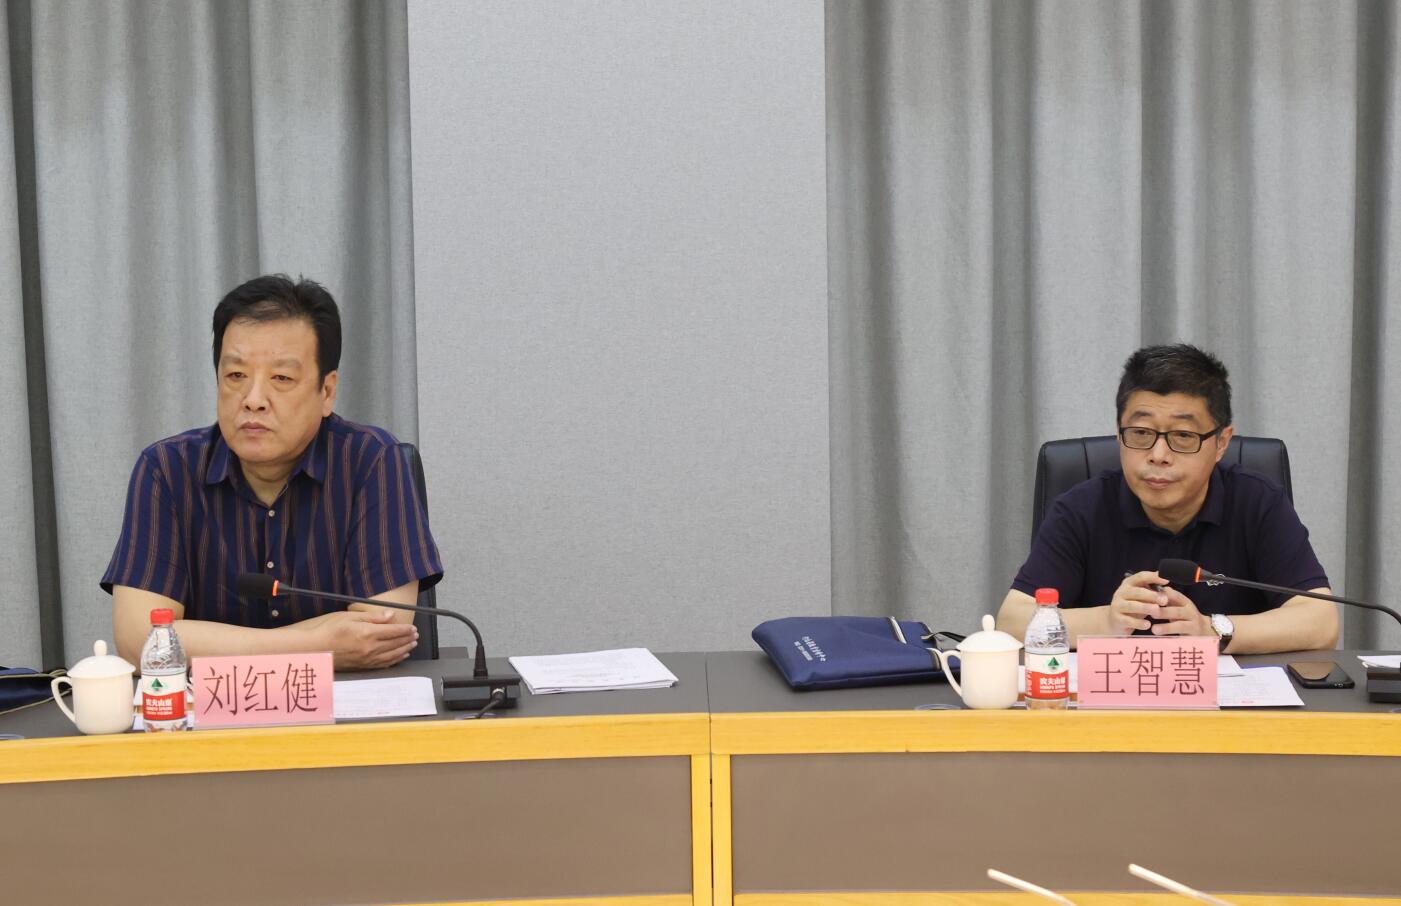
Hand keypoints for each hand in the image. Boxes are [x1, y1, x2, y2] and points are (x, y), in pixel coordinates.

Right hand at [300, 609, 418, 669]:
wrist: (312, 649)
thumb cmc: (327, 630)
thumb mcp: (349, 616)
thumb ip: (372, 617)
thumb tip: (390, 615)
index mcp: (368, 633)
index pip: (394, 631)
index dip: (406, 629)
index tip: (413, 627)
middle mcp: (370, 648)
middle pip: (395, 643)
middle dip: (408, 639)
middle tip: (416, 635)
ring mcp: (366, 659)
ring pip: (392, 655)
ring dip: (404, 650)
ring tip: (412, 645)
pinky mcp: (361, 666)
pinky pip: (383, 664)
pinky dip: (394, 660)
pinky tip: (399, 657)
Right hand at [1106, 571, 1166, 634]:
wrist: (1115, 620)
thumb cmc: (1134, 606)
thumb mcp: (1142, 597)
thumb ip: (1152, 592)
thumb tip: (1168, 590)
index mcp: (1129, 583)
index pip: (1141, 577)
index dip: (1154, 577)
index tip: (1166, 580)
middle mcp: (1121, 592)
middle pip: (1137, 592)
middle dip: (1151, 595)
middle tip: (1164, 600)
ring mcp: (1117, 605)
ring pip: (1132, 605)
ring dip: (1145, 607)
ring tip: (1157, 611)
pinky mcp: (1116, 618)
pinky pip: (1128, 620)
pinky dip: (1138, 623)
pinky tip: (1147, 625)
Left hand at [1152, 586, 1211, 636]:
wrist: (1205, 630)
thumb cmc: (1185, 616)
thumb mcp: (1179, 606)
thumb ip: (1167, 599)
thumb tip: (1153, 588)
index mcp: (1186, 603)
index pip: (1177, 597)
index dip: (1166, 596)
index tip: (1154, 595)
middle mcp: (1190, 613)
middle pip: (1178, 612)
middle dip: (1165, 612)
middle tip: (1152, 613)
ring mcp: (1193, 626)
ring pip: (1180, 626)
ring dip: (1167, 628)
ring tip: (1154, 629)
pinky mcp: (1193, 638)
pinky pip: (1183, 639)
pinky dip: (1173, 640)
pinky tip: (1162, 641)